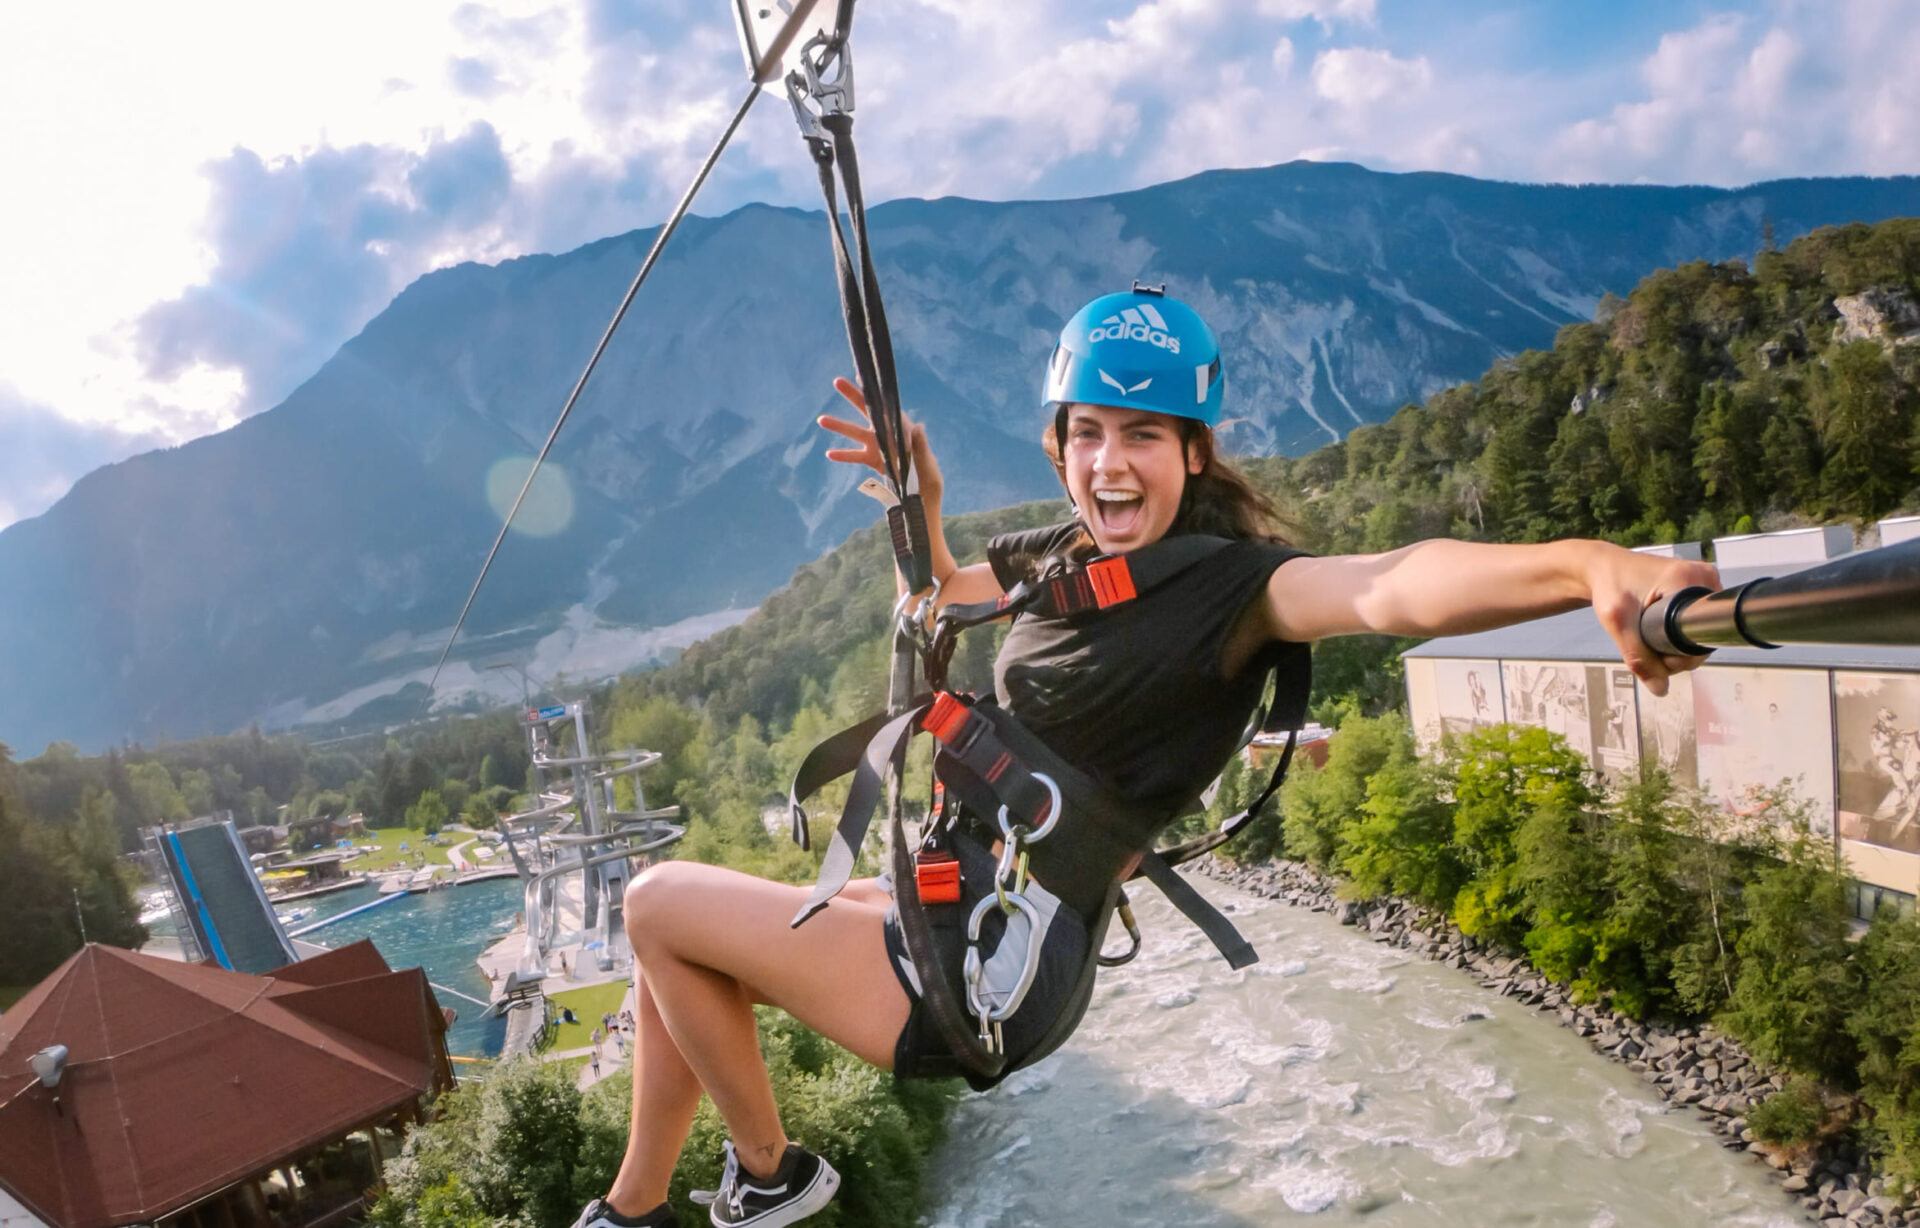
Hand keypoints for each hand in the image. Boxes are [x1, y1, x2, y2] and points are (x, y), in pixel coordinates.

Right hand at [819, 377, 943, 505]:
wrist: (923, 497)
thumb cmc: (929, 477)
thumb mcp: (927, 463)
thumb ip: (921, 446)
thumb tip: (918, 426)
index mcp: (903, 429)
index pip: (887, 406)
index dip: (875, 391)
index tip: (863, 377)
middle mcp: (888, 434)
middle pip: (868, 411)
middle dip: (853, 396)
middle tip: (837, 381)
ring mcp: (879, 447)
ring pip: (856, 433)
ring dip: (839, 425)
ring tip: (821, 419)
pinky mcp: (873, 461)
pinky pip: (855, 456)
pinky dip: (843, 455)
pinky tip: (829, 453)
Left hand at [1585, 545, 1719, 697]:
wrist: (1602, 567)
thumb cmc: (1609, 587)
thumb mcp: (1618, 623)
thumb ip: (1638, 657)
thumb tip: (1661, 689)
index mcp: (1690, 580)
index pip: (1703, 635)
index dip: (1681, 655)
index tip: (1656, 652)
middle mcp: (1704, 578)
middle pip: (1703, 635)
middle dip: (1676, 652)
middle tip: (1647, 644)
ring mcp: (1703, 581)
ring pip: (1699, 631)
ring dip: (1676, 644)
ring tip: (1649, 634)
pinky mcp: (1697, 587)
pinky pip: (1695, 622)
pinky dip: (1677, 632)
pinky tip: (1657, 629)